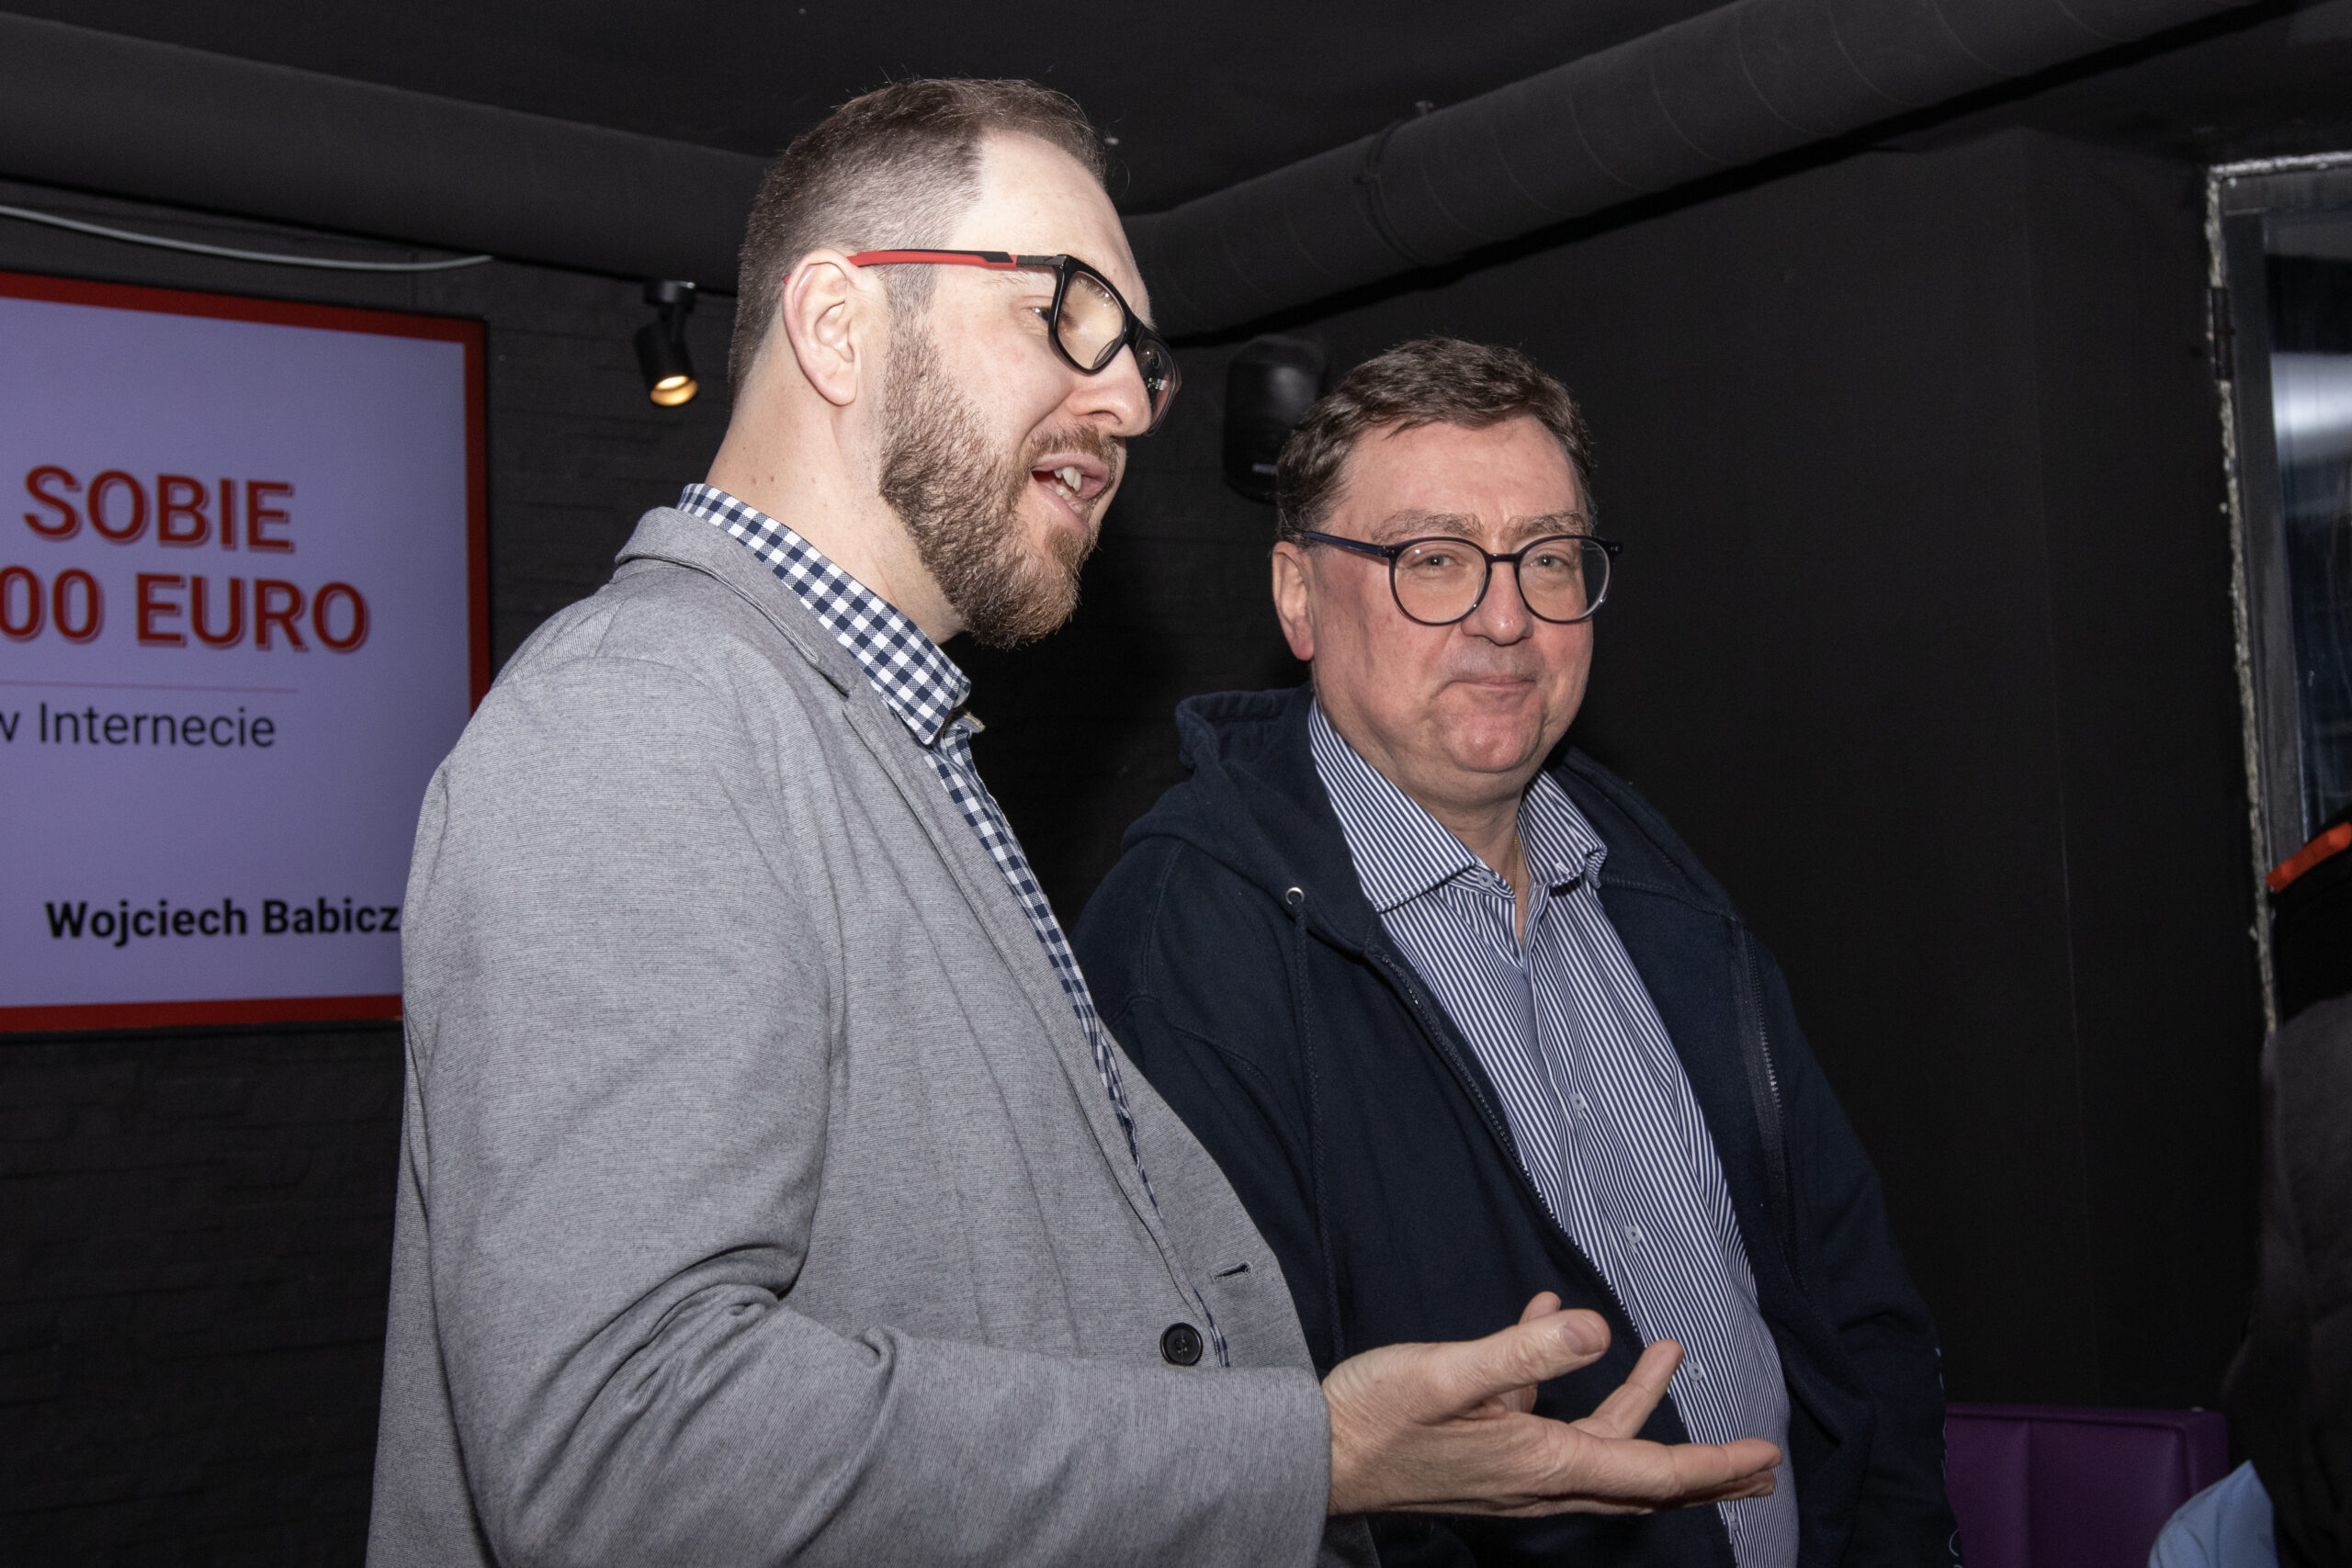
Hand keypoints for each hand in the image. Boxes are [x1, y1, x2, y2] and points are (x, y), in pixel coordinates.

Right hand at [1322, 1292, 1782, 1516]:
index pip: (1651, 1473)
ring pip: (1599, 1450)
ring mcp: (1512, 1469)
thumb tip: (1597, 1327)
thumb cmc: (1374, 1420)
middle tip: (1758, 1460)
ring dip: (1639, 1409)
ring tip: (1665, 1354)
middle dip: (1703, 1469)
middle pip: (1641, 1479)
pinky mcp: (1485, 1452)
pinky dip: (1563, 1381)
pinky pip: (1545, 1422)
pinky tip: (1547, 1319)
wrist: (1315, 1456)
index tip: (1764, 1456)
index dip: (1713, 1465)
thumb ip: (1523, 1351)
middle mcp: (1538, 1478)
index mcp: (1542, 1463)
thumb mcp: (1448, 1375)